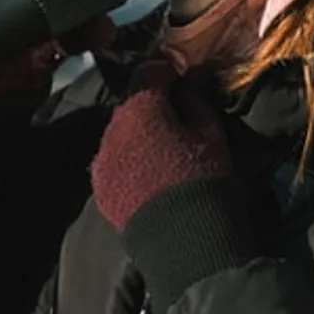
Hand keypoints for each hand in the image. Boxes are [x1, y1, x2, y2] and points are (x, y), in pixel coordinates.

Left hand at [90, 61, 231, 231]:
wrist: (184, 242)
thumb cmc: (205, 180)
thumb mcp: (213, 134)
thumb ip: (196, 101)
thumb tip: (189, 81)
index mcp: (140, 108)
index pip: (150, 70)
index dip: (169, 73)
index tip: (184, 83)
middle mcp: (112, 129)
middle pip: (132, 106)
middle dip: (152, 109)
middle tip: (177, 124)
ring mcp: (102, 161)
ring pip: (120, 136)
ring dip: (138, 138)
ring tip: (163, 157)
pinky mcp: (100, 190)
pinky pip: (114, 164)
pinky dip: (129, 164)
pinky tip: (149, 180)